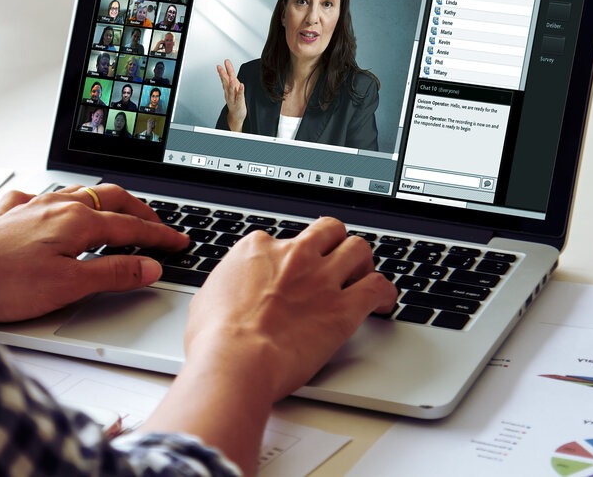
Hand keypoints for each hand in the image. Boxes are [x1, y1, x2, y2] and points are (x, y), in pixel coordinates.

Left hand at [0, 184, 188, 321]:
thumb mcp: (68, 286)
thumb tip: (149, 266)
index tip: (179, 242)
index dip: (159, 236)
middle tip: (158, 225)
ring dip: (107, 202)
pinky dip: (63, 201)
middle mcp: (56, 206)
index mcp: (77, 221)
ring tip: (120, 213)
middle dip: (139, 210)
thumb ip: (112, 273)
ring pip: (81, 193)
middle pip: (110, 198)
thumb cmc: (1, 283)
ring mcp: (32, 207)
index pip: (131, 226)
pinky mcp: (10, 217)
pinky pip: (44, 198)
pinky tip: (56, 208)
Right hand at [137, 218, 395, 471]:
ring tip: (361, 277)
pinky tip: (383, 302)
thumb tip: (226, 293)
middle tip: (335, 261)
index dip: (289, 256)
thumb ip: (227, 286)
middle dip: (334, 243)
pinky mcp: (344, 307)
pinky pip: (377, 287)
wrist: (235, 360)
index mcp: (258, 249)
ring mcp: (322, 278)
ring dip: (362, 262)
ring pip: (358, 249)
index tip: (292, 271)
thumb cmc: (215, 338)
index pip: (283, 238)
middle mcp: (294, 255)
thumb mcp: (207, 298)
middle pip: (328, 231)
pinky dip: (384, 293)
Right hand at [216, 58, 246, 130]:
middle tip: (221, 67)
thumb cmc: (235, 102)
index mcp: (228, 89)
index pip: (225, 78)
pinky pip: (239, 96)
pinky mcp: (239, 103)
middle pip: (226, 82)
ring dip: (230, 82)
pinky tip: (241, 86)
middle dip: (223, 74)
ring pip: (231, 89)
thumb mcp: (232, 90)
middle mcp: (229, 93)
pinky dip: (240, 91)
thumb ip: (230, 81)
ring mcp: (233, 98)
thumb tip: (228, 72)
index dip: (223, 70)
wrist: (236, 115)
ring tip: (231, 76)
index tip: (223, 63)